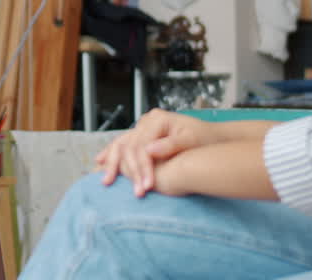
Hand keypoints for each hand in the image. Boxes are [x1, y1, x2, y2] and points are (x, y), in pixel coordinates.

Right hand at [94, 108, 218, 196]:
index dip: (143, 167)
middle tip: (136, 192)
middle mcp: (147, 121)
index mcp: (158, 119)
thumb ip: (172, 145)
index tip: (148, 186)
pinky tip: (100, 163)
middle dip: (130, 171)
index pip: (143, 146)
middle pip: (129, 145)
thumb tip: (149, 151)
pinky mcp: (142, 135)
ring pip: (121, 144)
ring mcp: (143, 127)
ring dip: (112, 163)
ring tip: (104, 180)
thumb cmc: (205, 139)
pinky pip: (123, 145)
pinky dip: (112, 156)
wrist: (211, 137)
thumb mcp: (193, 141)